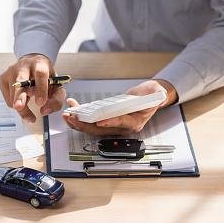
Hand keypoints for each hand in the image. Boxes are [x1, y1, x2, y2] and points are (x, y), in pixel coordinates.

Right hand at [0, 54, 66, 122]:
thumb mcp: (56, 86)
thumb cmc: (46, 77)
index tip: (41, 103)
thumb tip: (45, 111)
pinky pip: (8, 99)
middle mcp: (24, 66)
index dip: (41, 89)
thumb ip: (56, 99)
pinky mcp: (3, 79)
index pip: (40, 74)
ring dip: (22, 108)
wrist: (32, 64)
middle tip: (19, 107)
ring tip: (28, 109)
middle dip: (20, 96)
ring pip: (14, 95)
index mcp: (40, 64)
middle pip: (20, 81)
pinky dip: (16, 104)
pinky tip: (22, 98)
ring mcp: (11, 71)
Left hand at [62, 79, 177, 135]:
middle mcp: (122, 127)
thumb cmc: (151, 96)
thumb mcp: (155, 93)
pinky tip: (73, 108)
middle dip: (84, 124)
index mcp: (134, 122)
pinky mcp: (106, 120)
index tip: (99, 121)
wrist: (148, 98)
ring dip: (78, 122)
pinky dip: (81, 115)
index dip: (110, 122)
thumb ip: (155, 94)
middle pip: (101, 129)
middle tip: (72, 118)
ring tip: (67, 115)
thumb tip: (156, 93)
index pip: (121, 123)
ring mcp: (113, 125)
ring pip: (93, 127)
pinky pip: (91, 121)